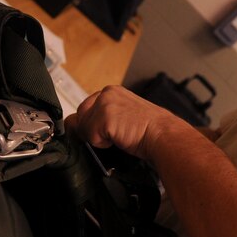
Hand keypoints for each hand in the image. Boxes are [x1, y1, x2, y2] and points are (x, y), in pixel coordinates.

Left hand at [65, 85, 187, 161]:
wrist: (163, 135)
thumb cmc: (149, 130)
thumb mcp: (122, 117)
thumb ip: (101, 116)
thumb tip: (72, 123)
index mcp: (112, 92)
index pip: (86, 108)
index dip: (93, 124)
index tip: (108, 132)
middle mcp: (107, 93)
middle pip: (81, 116)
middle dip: (92, 130)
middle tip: (113, 136)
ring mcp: (105, 103)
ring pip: (83, 127)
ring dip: (97, 138)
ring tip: (119, 137)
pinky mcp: (105, 117)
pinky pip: (89, 136)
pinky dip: (102, 144)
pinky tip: (119, 139)